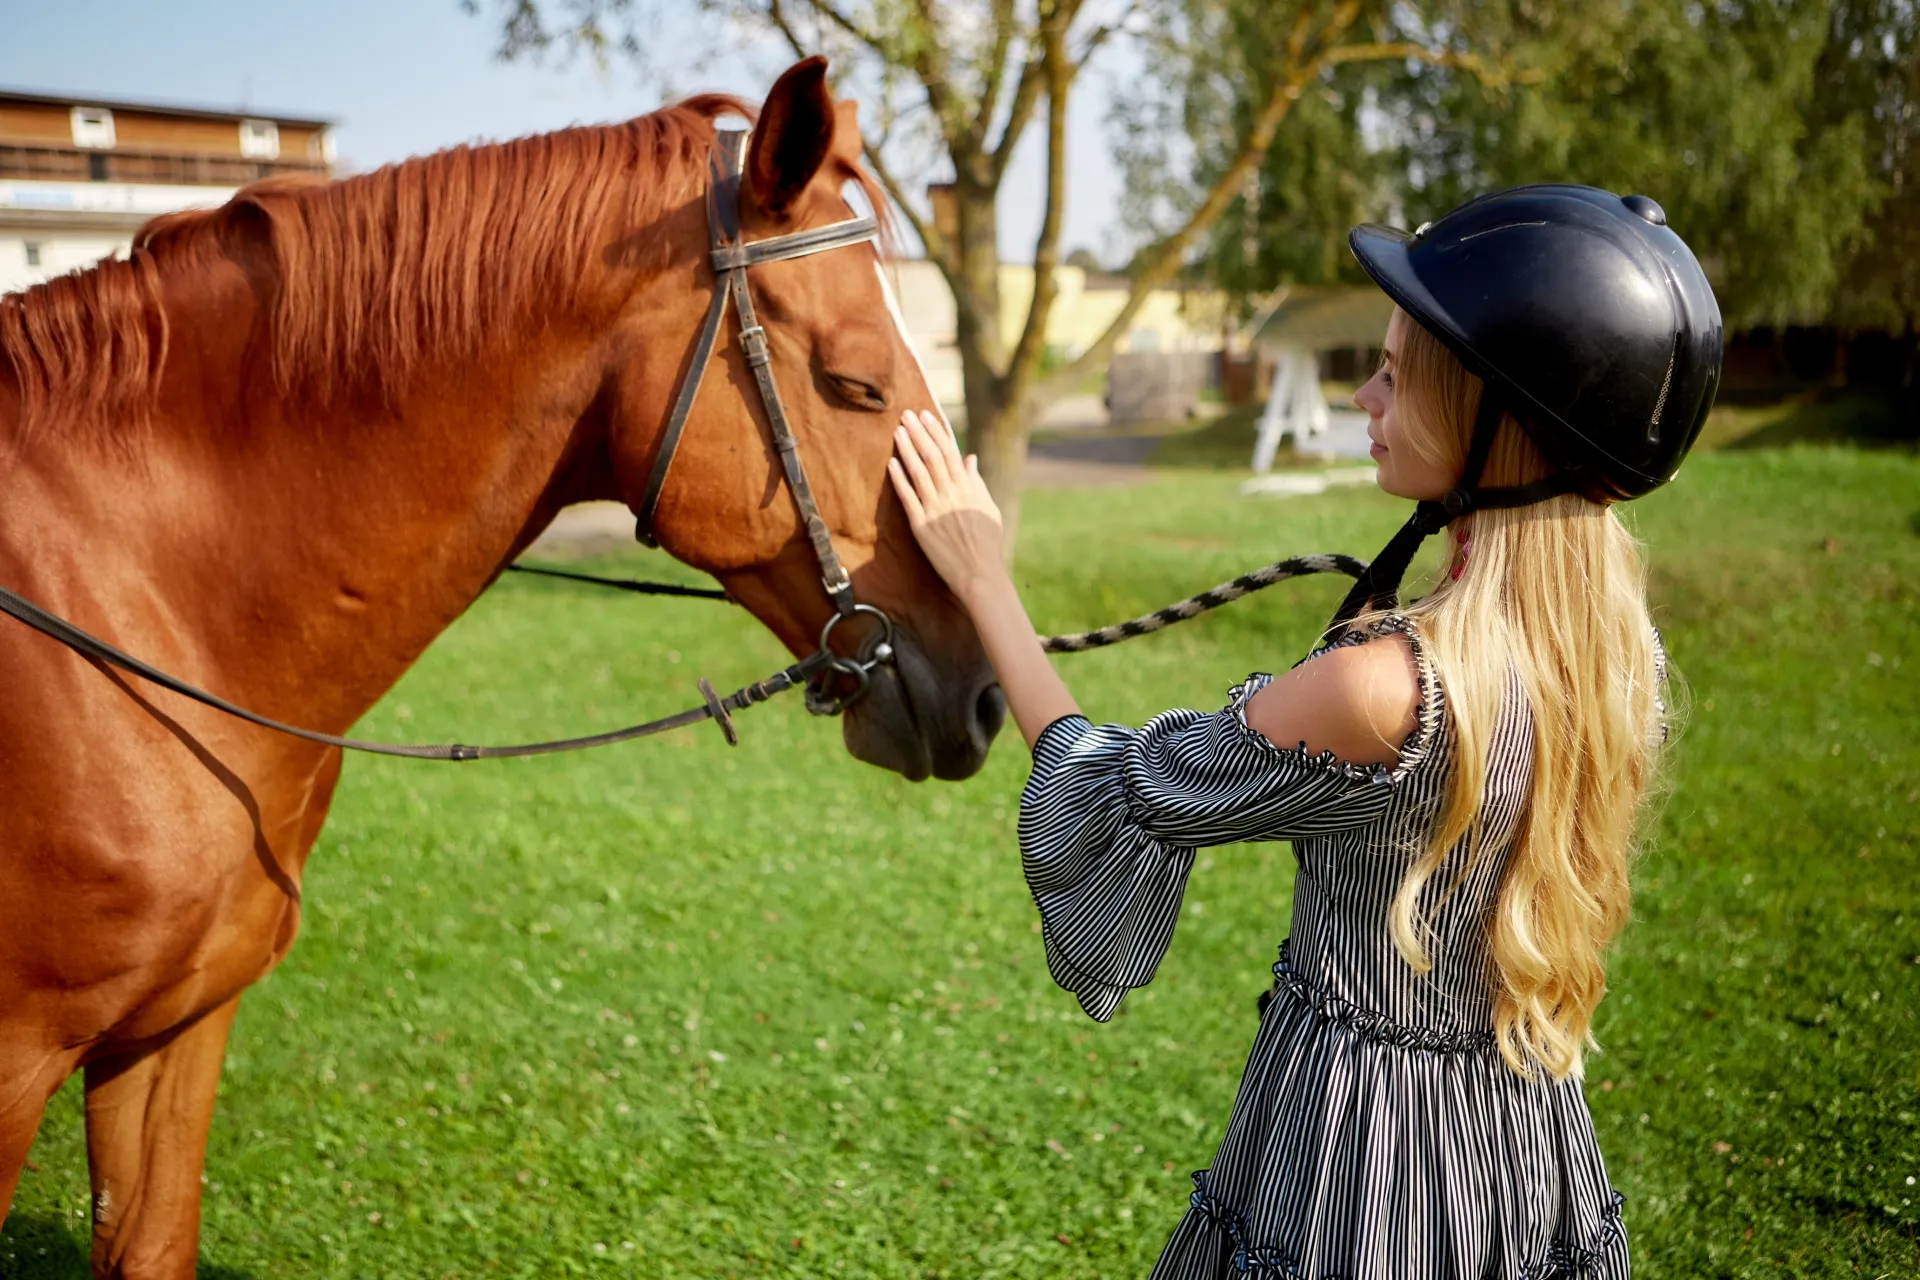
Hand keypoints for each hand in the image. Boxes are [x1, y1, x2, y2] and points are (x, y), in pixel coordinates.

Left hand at [888, 408, 1006, 606]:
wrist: (980, 574)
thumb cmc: (987, 543)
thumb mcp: (988, 508)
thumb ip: (976, 483)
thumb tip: (969, 459)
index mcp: (969, 489)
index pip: (950, 453)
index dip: (936, 432)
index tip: (925, 416)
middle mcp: (953, 495)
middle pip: (933, 456)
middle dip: (919, 433)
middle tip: (906, 414)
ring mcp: (936, 510)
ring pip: (920, 472)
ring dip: (907, 449)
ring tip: (897, 431)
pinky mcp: (922, 526)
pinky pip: (908, 498)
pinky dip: (900, 479)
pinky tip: (891, 463)